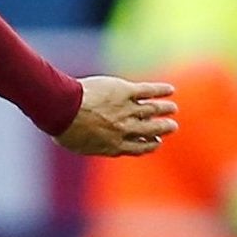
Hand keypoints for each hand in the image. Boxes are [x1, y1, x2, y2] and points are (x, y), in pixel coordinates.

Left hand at [58, 76, 176, 156]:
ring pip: (153, 110)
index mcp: (115, 145)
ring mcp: (127, 110)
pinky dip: (161, 90)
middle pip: (151, 130)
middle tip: (172, 126)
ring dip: (165, 109)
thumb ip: (93, 145)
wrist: (64, 109)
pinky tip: (170, 89)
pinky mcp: (125, 92)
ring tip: (173, 108)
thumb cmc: (65, 128)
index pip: (140, 147)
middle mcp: (125, 129)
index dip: (151, 145)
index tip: (157, 142)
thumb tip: (92, 143)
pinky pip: (148, 91)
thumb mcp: (80, 145)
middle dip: (164, 128)